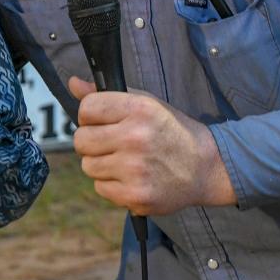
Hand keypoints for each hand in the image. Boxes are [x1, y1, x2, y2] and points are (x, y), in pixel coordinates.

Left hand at [69, 76, 235, 215]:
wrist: (206, 167)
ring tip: (125, 161)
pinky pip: (101, 188)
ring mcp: (135, 169)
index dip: (90, 116)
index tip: (101, 121)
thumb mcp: (146, 103)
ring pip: (88, 166)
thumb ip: (107, 94)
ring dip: (101, 165)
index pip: (87, 109)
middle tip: (112, 144)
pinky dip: (112, 185)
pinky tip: (131, 178)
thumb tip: (73, 83)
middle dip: (92, 142)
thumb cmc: (171, 131)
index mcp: (138, 109)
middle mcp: (135, 138)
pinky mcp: (136, 196)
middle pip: (81, 140)